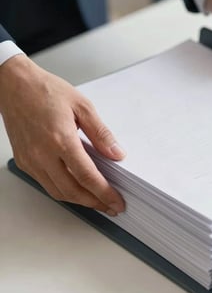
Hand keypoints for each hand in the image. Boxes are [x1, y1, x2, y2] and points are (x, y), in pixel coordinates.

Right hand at [0, 55, 125, 215]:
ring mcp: (31, 160)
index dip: (104, 193)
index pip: (87, 176)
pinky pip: (45, 184)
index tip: (116, 201)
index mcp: (60, 139)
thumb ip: (101, 133)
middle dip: (95, 203)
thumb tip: (116, 154)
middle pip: (72, 191)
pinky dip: (63, 191)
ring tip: (97, 201)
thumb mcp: (83, 106)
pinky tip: (76, 188)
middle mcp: (43, 154)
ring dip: (79, 201)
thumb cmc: (45, 90)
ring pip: (57, 192)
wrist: (14, 85)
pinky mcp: (24, 161)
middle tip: (111, 207)